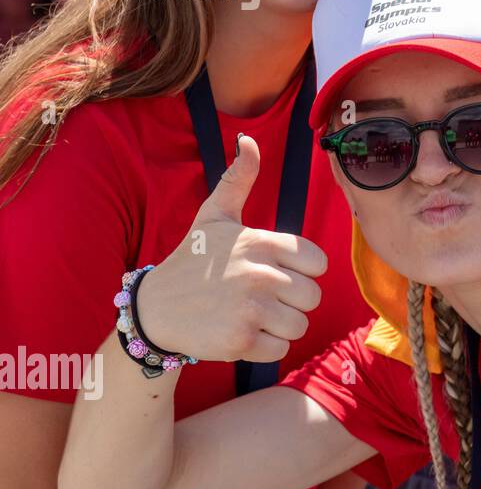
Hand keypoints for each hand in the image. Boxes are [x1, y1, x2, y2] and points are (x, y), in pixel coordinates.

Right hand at [135, 135, 326, 362]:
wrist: (154, 309)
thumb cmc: (193, 259)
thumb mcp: (214, 215)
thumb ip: (238, 180)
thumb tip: (248, 139)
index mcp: (261, 243)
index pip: (318, 263)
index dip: (302, 271)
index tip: (276, 272)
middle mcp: (259, 274)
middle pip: (312, 297)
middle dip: (291, 301)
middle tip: (260, 297)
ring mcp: (250, 309)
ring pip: (299, 325)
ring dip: (280, 326)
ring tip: (251, 315)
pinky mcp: (240, 341)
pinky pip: (280, 349)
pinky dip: (264, 346)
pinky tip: (240, 332)